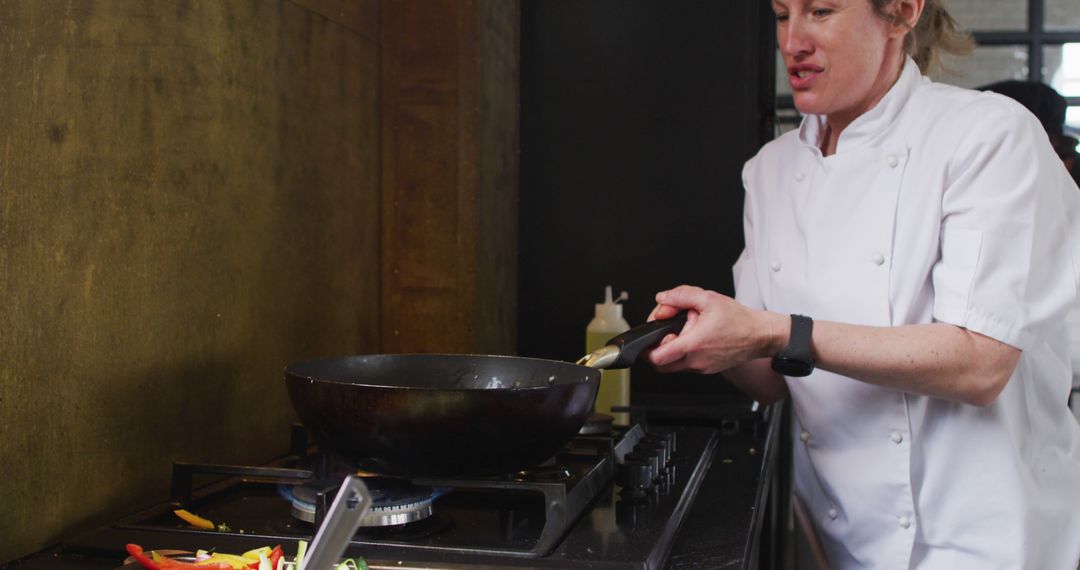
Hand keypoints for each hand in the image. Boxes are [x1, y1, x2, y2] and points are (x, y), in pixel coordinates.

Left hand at [645, 285, 778, 373]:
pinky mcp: (708, 369)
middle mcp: (696, 360)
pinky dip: (684, 353)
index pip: (658, 357)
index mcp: (694, 344)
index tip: (648, 337)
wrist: (760, 335)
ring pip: (674, 365)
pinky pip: (687, 364)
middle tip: (665, 333)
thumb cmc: (740, 320)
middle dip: (657, 349)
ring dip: (672, 350)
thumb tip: (662, 299)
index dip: (646, 349)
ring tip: (685, 333)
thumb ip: (681, 296)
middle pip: (661, 365)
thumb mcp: (708, 298)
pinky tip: (695, 338)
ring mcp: (702, 367)